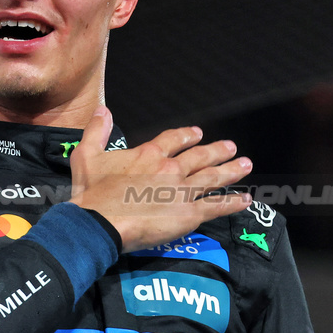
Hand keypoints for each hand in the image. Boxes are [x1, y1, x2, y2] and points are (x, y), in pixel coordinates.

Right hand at [69, 105, 252, 252]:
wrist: (100, 222)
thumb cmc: (92, 193)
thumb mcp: (87, 156)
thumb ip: (96, 132)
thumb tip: (103, 111)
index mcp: (149, 154)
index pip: (173, 140)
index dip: (187, 135)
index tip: (197, 133)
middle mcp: (170, 168)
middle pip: (200, 157)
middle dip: (217, 151)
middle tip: (231, 148)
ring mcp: (182, 191)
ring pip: (212, 178)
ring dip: (231, 171)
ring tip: (245, 165)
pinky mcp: (188, 214)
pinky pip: (216, 206)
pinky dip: (232, 203)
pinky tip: (245, 200)